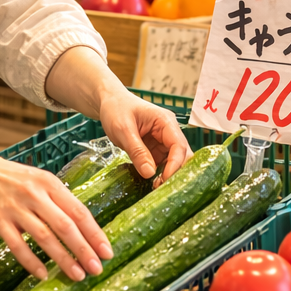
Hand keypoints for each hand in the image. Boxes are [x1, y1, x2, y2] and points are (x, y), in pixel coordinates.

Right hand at [0, 157, 113, 280]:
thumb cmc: (16, 180)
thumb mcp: (41, 181)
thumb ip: (60, 201)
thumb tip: (86, 230)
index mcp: (50, 184)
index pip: (78, 211)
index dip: (95, 233)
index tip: (107, 251)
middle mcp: (35, 195)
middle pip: (65, 225)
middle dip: (84, 249)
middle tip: (97, 268)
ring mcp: (16, 208)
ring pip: (44, 237)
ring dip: (63, 259)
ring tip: (77, 275)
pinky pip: (17, 245)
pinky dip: (31, 262)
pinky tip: (43, 274)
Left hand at [45, 46, 191, 183]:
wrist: (108, 102)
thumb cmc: (116, 109)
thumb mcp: (123, 129)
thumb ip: (137, 150)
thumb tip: (149, 173)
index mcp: (165, 122)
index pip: (178, 145)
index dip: (175, 164)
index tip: (164, 180)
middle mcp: (168, 132)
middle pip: (182, 155)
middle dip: (175, 172)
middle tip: (160, 188)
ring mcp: (163, 141)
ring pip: (174, 162)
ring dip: (168, 175)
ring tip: (155, 188)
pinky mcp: (155, 149)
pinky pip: (162, 164)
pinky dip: (159, 174)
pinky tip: (151, 183)